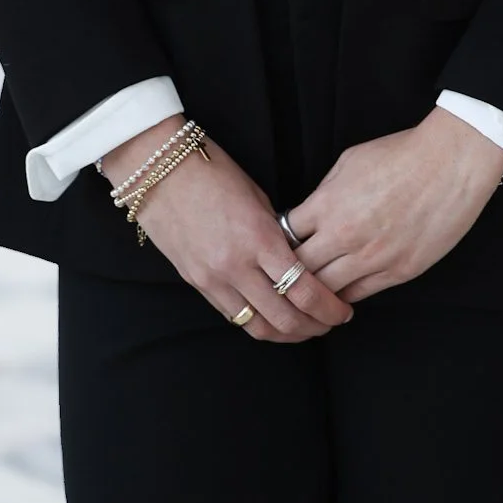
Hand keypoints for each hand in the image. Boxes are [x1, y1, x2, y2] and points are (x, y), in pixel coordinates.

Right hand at [99, 116, 353, 341]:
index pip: (304, 290)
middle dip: (315, 327)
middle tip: (331, 323)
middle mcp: (236, 266)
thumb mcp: (257, 199)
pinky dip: (257, 322)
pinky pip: (233, 315)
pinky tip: (273, 320)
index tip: (344, 310)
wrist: (158, 168)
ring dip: (287, 334)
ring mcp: (213, 278)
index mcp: (259, 238)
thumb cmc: (213, 171)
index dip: (329, 307)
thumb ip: (276, 235)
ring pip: (258, 326)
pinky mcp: (196, 283)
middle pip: (285, 318)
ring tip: (306, 328)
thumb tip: (295, 260)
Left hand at [287, 108, 502, 302]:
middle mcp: (344, 236)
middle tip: (290, 275)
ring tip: (311, 291)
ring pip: (327, 290)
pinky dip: (346, 295)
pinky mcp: (398, 272)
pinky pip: (360, 294)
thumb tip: (312, 212)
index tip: (281, 245)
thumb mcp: (349, 161)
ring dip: (317, 290)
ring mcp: (372, 258)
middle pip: (300, 270)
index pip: (285, 237)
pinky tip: (341, 293)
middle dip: (291, 272)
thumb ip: (325, 192)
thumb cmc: (401, 154)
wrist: (450, 163)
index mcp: (327, 205)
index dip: (280, 242)